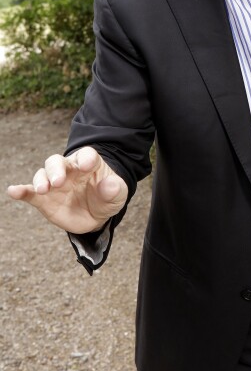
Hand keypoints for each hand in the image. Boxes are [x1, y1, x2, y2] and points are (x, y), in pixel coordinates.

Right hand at [6, 146, 127, 233]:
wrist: (96, 215)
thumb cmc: (107, 197)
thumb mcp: (117, 194)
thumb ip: (115, 189)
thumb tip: (110, 185)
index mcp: (89, 163)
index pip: (86, 155)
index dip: (86, 158)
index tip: (87, 165)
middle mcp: (68, 170)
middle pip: (57, 161)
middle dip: (56, 169)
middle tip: (58, 181)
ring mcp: (54, 183)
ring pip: (43, 174)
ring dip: (41, 180)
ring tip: (43, 190)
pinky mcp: (44, 199)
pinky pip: (30, 193)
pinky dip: (21, 191)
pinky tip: (13, 191)